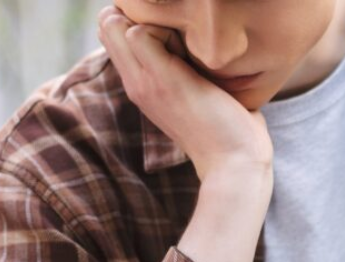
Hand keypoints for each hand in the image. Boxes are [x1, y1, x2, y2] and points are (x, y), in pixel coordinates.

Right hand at [97, 6, 272, 180]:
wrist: (235, 163)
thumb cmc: (229, 132)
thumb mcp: (200, 97)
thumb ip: (190, 74)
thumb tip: (205, 56)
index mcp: (143, 86)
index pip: (115, 36)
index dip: (135, 21)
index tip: (171, 31)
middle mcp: (135, 82)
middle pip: (108, 26)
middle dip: (137, 14)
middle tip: (177, 30)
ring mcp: (145, 81)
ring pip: (115, 24)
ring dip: (150, 19)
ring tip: (185, 39)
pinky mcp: (161, 79)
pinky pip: (137, 32)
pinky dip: (162, 27)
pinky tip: (192, 45)